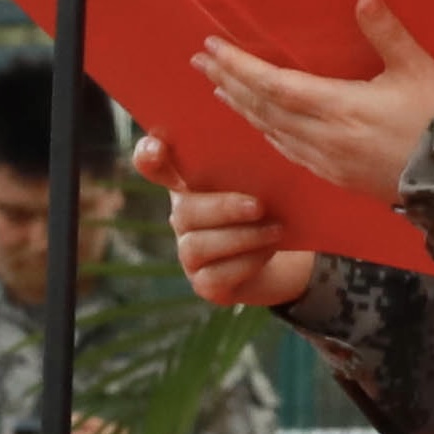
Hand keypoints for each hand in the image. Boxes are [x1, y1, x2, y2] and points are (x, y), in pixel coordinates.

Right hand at [135, 135, 319, 306]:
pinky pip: (215, 275)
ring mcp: (189, 253)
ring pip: (197, 245)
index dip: (148, 155)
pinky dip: (246, 262)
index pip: (153, 165)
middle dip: (223, 208)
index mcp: (189, 182)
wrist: (285, 255)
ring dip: (241, 237)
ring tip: (276, 230)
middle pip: (184, 210)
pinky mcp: (204, 283)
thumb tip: (269, 157)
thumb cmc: (271, 205)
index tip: (158, 150)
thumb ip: (252, 168)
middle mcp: (183, 216)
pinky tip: (269, 250)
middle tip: (259, 206)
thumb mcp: (262, 181)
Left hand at [190, 0, 433, 201]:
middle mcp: (324, 137)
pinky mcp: (338, 177)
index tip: (212, 48)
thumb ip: (388, 34)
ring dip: (243, 109)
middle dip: (228, 83)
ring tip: (220, 90)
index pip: (273, 84)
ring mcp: (328, 162)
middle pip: (262, 108)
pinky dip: (267, 133)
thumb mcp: (419, 69)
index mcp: (339, 107)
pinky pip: (290, 152)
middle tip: (200, 63)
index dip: (239, 66)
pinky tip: (261, 126)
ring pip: (272, 132)